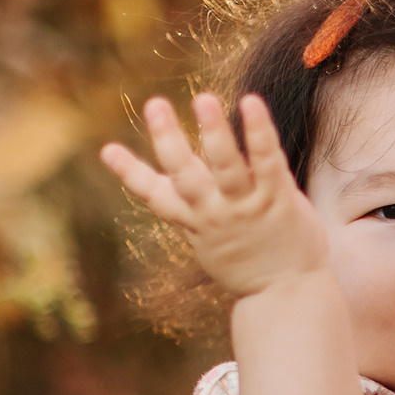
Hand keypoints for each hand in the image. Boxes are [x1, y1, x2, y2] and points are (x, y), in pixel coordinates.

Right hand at [100, 92, 327, 297]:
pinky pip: (266, 161)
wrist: (287, 295)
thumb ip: (192, 208)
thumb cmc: (248, 261)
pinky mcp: (277, 198)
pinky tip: (250, 102)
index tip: (107, 150)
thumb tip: (170, 181)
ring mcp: (246, 205)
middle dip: (167, 139)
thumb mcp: (210, 240)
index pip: (155, 196)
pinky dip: (258, 131)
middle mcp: (214, 212)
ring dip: (213, 131)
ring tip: (202, 99)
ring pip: (225, 165)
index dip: (130, 173)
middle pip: (184, 174)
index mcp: (193, 220)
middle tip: (154, 104)